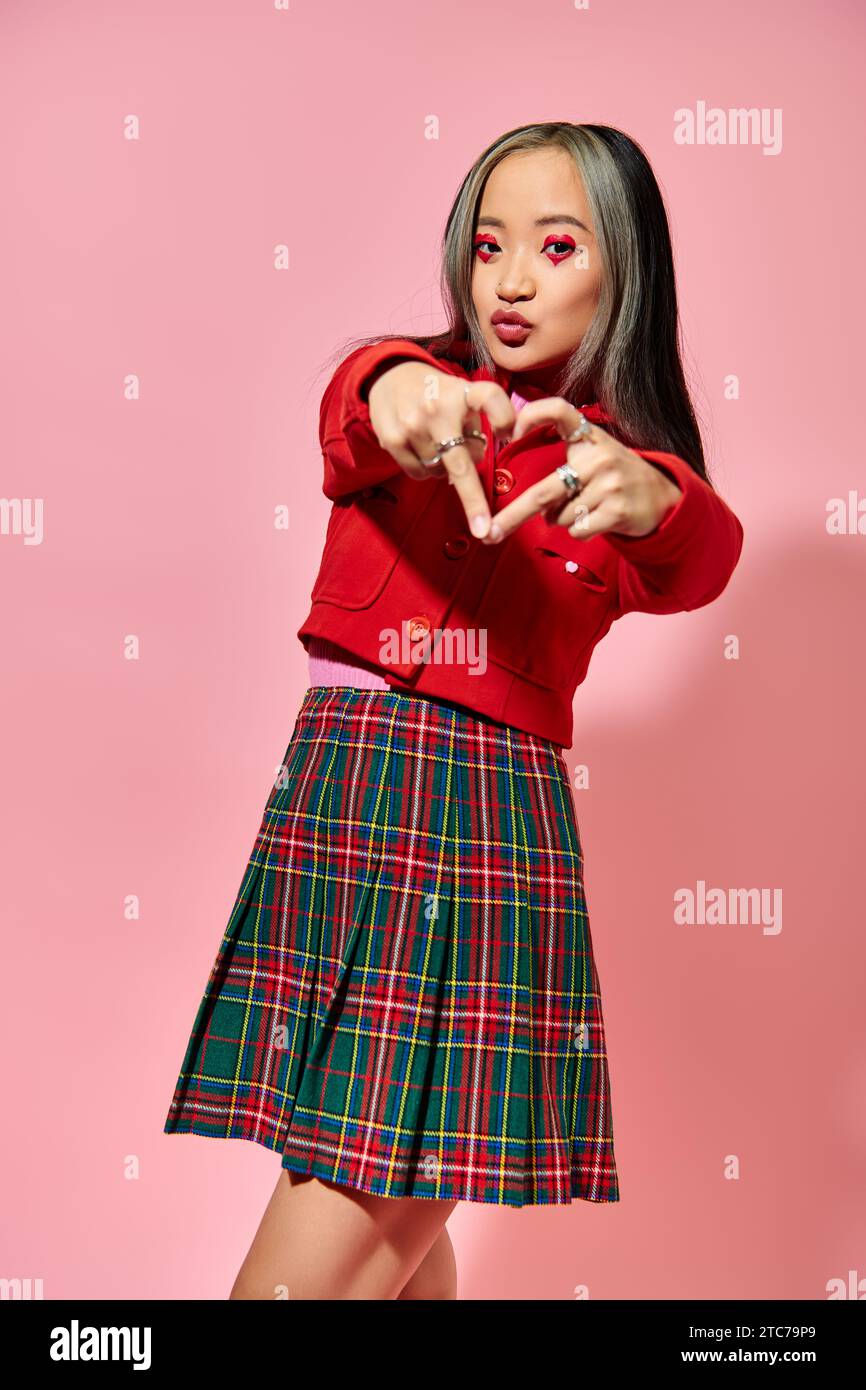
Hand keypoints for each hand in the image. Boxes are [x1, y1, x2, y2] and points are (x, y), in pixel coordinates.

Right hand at [368, 361, 514, 539]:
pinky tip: (423, 450)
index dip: (503, 417)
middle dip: (473, 500)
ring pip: (440, 472)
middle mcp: (437, 407)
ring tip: (439, 446)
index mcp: (462, 392)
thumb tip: (479, 462)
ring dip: (446, 470)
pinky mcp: (393, 439)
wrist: (390, 377)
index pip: (490, 398)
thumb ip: (478, 423)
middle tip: (483, 529)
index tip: (509, 436)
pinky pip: (419, 473)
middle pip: (461, 463)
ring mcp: (412, 425)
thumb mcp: (463, 395)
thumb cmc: (438, 394)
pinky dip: (427, 470)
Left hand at [483, 396, 682, 543]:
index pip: (558, 410)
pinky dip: (580, 531)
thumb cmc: (615, 476)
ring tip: (587, 507)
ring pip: (560, 517)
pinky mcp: (617, 510)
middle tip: (490, 533)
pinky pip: (577, 530)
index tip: (508, 434)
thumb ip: (561, 459)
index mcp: (588, 436)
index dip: (531, 416)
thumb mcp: (593, 453)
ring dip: (563, 520)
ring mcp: (609, 483)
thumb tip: (530, 497)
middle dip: (512, 517)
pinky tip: (598, 519)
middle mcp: (598, 456)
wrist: (661, 497)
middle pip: (542, 493)